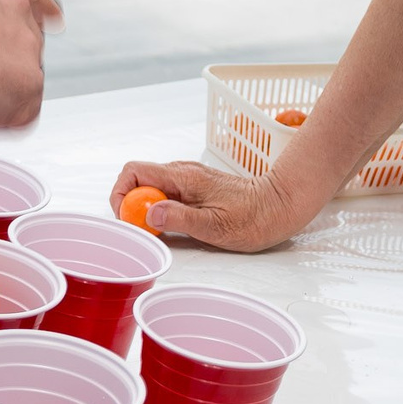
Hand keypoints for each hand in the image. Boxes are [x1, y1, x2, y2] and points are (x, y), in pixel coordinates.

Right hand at [108, 159, 302, 252]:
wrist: (281, 205)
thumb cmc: (255, 218)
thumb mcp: (217, 226)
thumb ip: (181, 218)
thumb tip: (150, 212)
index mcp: (184, 177)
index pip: (135, 171)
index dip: (122, 194)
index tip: (129, 219)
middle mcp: (182, 173)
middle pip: (138, 180)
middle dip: (131, 205)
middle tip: (144, 231)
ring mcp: (188, 180)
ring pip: (150, 188)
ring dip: (145, 209)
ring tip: (159, 232)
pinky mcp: (194, 189)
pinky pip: (165, 195)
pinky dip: (159, 210)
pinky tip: (172, 227)